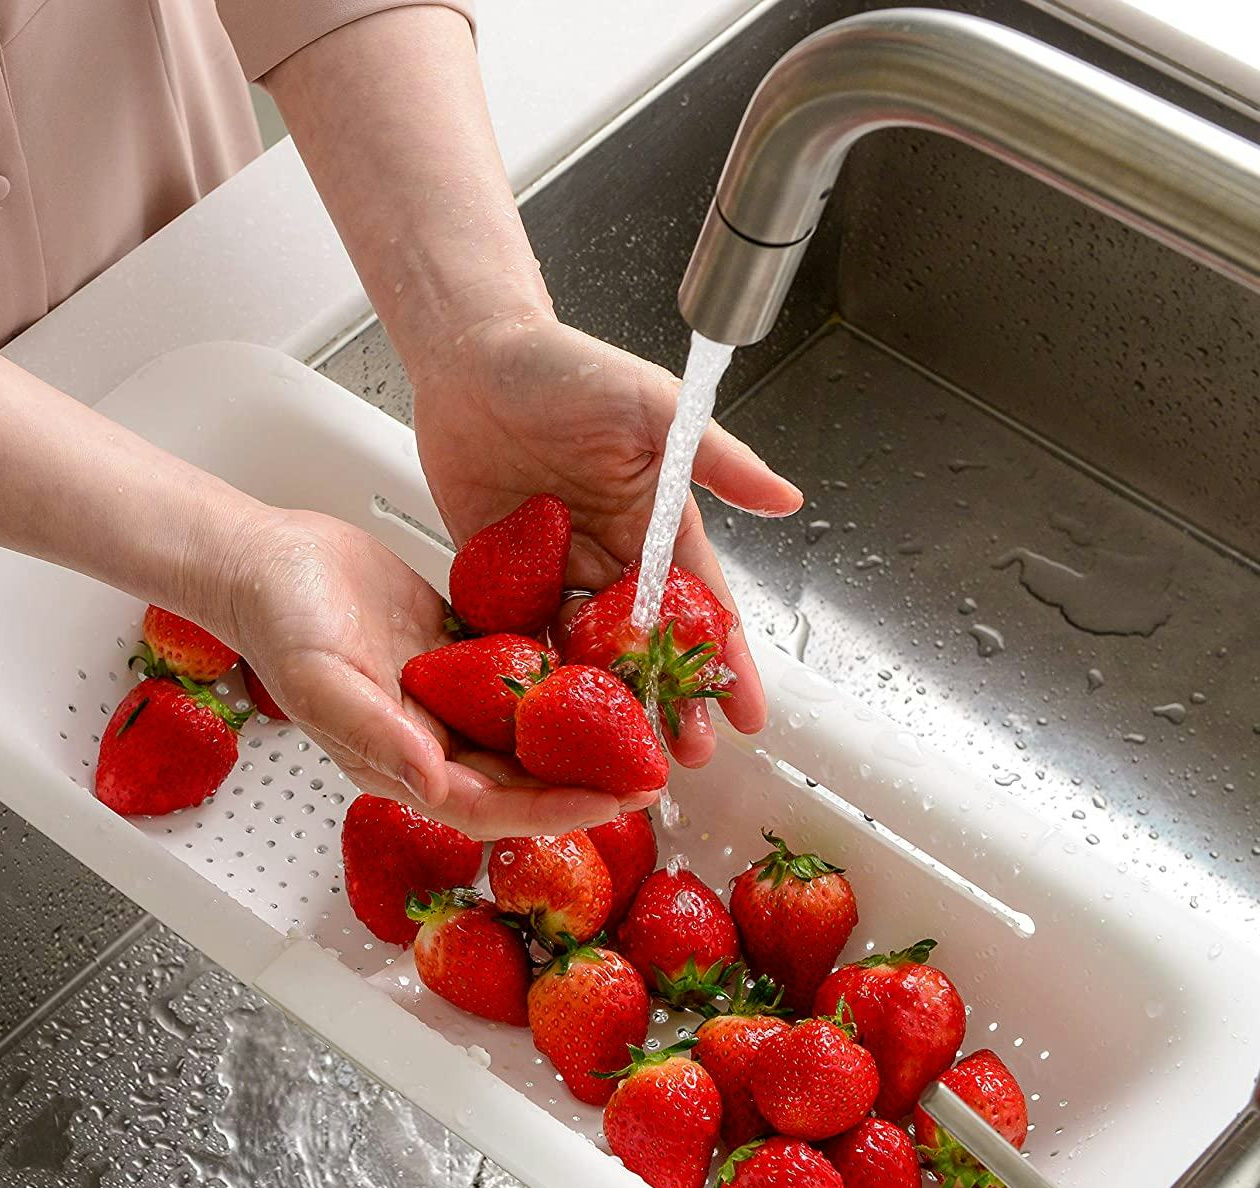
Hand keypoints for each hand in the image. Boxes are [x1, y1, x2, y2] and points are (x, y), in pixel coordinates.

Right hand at [221, 507, 654, 838]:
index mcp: (405, 766)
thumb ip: (380, 737)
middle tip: (653, 772)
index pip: (495, 807)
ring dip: (582, 735)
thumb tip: (436, 786)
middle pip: (524, 777)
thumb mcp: (325, 684)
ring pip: (528, 731)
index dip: (556, 810)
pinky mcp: (459, 656)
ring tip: (642, 726)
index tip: (615, 803)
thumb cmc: (280, 624)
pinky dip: (558, 679)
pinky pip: (518, 677)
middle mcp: (434, 742)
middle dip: (588, 781)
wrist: (268, 560)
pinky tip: (604, 667)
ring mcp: (449, 700)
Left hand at [412, 312, 803, 766]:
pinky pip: (522, 633)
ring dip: (609, 704)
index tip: (748, 718)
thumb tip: (787, 500)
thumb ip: (717, 458)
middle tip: (686, 758)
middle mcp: (612, 554)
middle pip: (648, 645)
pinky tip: (548, 722)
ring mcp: (557, 568)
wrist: (472, 356)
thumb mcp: (651, 407)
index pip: (701, 605)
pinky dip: (536, 676)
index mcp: (655, 521)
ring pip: (589, 654)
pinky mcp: (502, 573)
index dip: (726, 664)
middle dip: (672, 700)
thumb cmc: (566, 367)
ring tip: (624, 756)